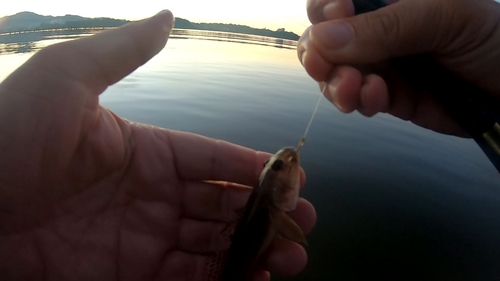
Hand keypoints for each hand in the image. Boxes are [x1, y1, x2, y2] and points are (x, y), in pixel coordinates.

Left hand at [0, 10, 315, 280]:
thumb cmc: (5, 138)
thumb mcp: (65, 78)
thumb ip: (124, 51)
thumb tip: (168, 15)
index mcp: (145, 150)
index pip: (213, 159)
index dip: (253, 168)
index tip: (291, 175)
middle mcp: (151, 196)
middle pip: (222, 205)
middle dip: (265, 213)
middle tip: (303, 222)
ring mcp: (142, 240)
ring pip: (213, 245)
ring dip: (255, 250)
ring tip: (293, 255)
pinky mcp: (129, 278)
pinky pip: (188, 280)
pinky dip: (225, 280)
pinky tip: (255, 279)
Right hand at [298, 0, 499, 135]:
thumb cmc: (492, 37)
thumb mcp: (445, 18)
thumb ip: (386, 26)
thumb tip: (322, 39)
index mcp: (388, 0)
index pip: (335, 0)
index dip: (325, 10)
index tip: (337, 16)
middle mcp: (377, 30)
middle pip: (324, 39)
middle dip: (319, 54)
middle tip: (323, 66)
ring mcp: (380, 64)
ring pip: (333, 75)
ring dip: (335, 84)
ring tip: (353, 89)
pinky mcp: (387, 96)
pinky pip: (357, 99)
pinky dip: (359, 101)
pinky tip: (377, 98)